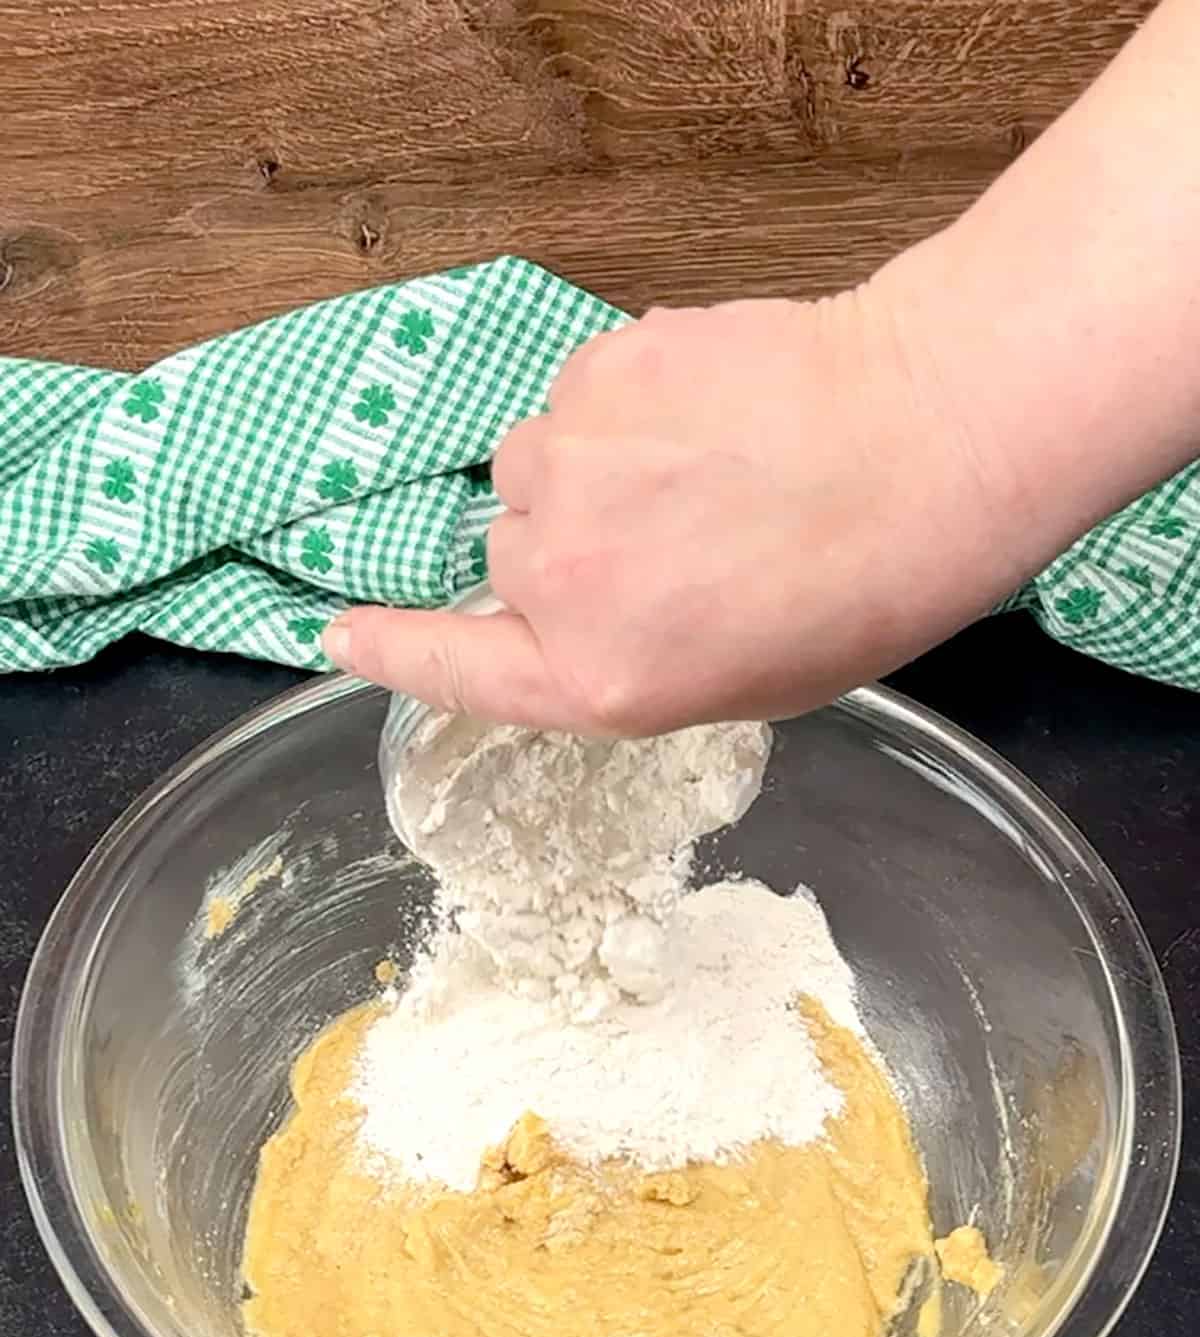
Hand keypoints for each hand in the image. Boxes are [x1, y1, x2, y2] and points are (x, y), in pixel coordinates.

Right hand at [322, 283, 1027, 734]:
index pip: (458, 669)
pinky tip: (708, 408)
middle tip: (678, 531)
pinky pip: (578, 394)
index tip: (342, 632)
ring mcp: (569, 467)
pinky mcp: (594, 372)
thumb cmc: (859, 587)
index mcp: (601, 678)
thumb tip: (577, 607)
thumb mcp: (740, 679)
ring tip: (697, 464)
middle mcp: (560, 579)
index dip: (394, 650)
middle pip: (510, 554)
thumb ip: (628, 655)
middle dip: (572, 545)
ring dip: (592, 466)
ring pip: (537, 465)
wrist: (927, 442)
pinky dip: (626, 402)